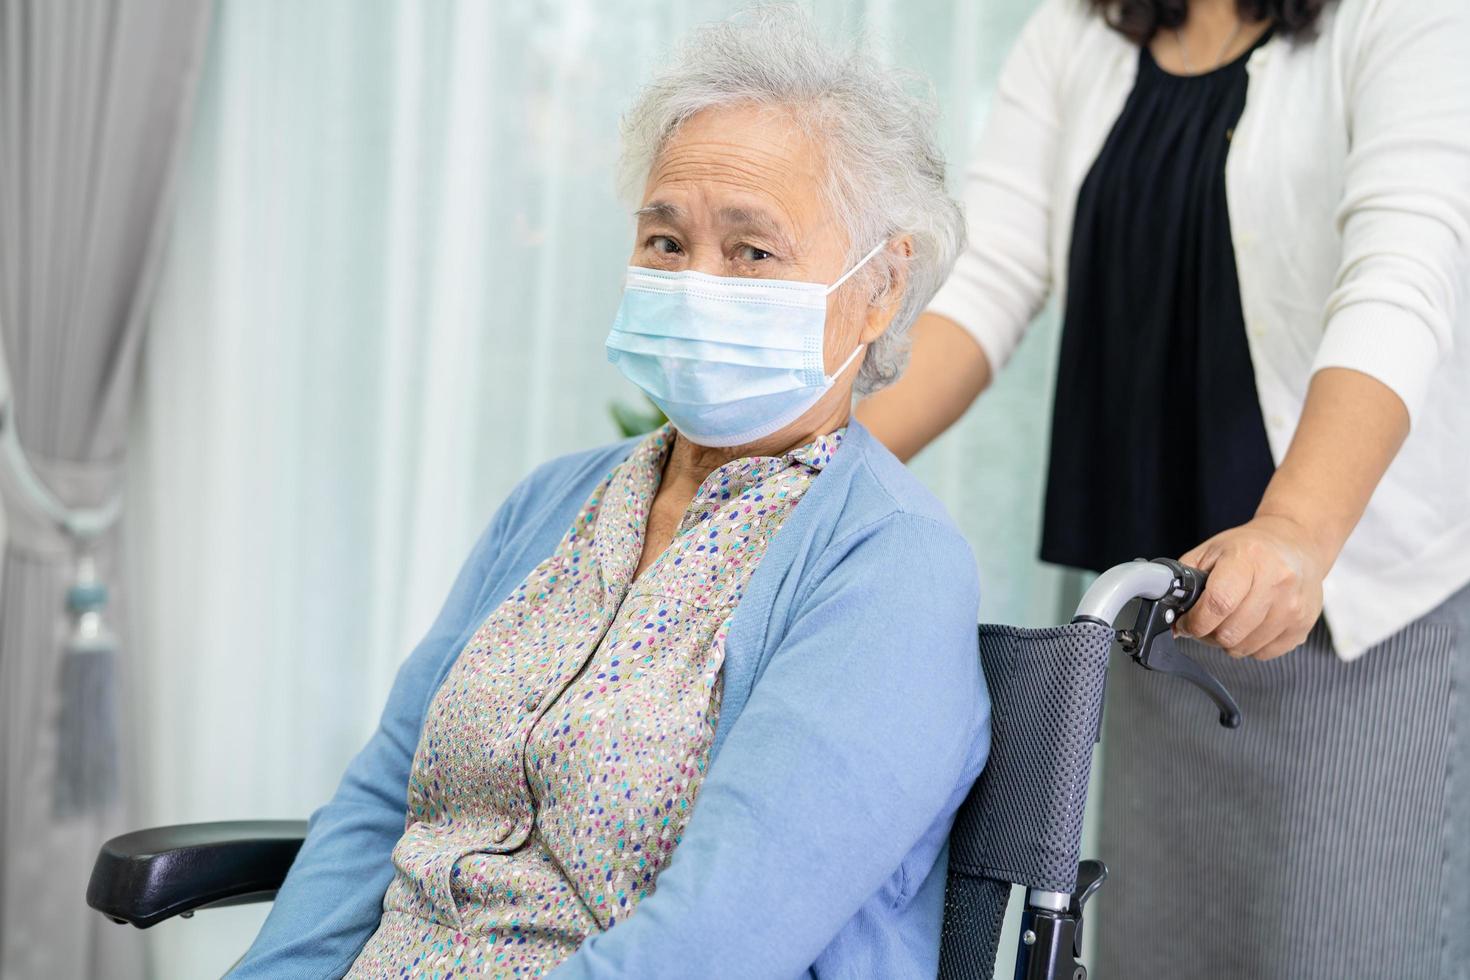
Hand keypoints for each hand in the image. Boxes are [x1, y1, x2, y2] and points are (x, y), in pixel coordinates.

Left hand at [1177, 515, 1327, 659]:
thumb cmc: (1249, 548)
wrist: (1296, 544)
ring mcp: (1293, 606)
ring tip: (1228, 620)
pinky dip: (1249, 645)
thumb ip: (1185, 581)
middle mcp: (1276, 581)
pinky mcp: (1303, 625)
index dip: (1195, 622)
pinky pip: (1264, 653)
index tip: (1186, 624)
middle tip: (1206, 622)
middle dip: (1208, 634)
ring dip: (1228, 641)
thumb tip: (1169, 616)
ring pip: (1245, 647)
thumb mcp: (1210, 552)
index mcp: (1248, 558)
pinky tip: (1250, 624)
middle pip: (1230, 632)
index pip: (1218, 603)